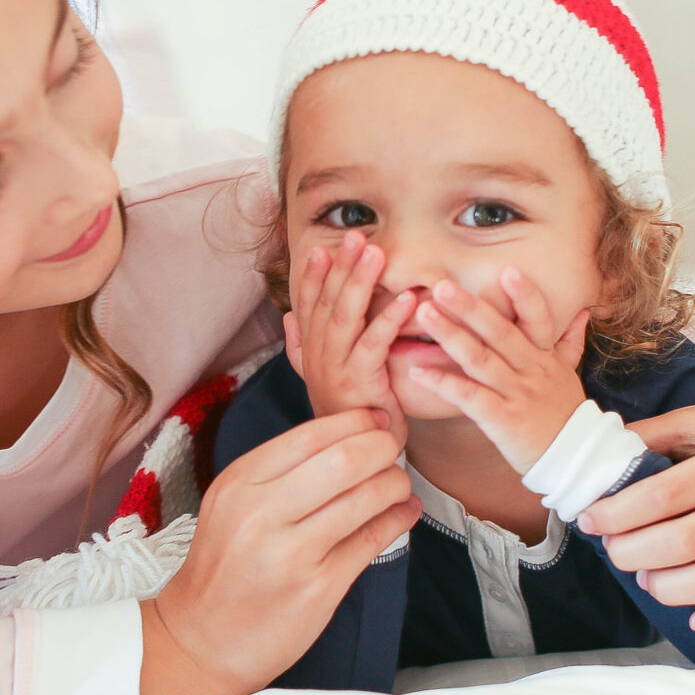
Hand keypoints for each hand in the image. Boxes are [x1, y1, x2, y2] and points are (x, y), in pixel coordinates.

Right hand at [140, 408, 419, 694]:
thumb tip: (346, 436)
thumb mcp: (232, 504)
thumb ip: (279, 471)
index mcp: (239, 483)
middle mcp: (261, 513)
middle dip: (382, 447)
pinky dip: (398, 519)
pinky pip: (372, 541)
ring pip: (365, 498)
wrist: (201, 639)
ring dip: (395, 483)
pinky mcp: (317, 589)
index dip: (354, 421)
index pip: (311, 434)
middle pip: (344, 460)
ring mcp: (290, 553)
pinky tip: (404, 512)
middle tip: (393, 449)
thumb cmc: (224, 567)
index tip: (375, 420)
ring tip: (398, 483)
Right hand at [285, 230, 415, 446]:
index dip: (313, 276)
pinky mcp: (360, 384)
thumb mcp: (321, 376)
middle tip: (355, 236)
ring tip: (376, 254)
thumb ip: (303, 345)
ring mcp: (335, 370)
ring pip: (344, 318)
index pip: (307, 306)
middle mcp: (317, 357)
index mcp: (311, 352)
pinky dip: (388, 319)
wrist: (356, 458)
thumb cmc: (347, 414)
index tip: (321, 248)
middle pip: (326, 303)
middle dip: (340, 267)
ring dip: (360, 283)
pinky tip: (406, 300)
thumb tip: (289, 316)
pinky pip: (374, 345)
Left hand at [403, 268, 591, 473]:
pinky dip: (443, 383)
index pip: (537, 319)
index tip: (507, 270)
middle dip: (470, 307)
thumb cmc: (564, 414)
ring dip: (450, 335)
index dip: (525, 295)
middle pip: (500, 333)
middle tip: (441, 285)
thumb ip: (570, 340)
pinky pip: (468, 397)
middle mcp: (531, 370)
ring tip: (425, 314)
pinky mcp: (501, 419)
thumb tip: (581, 310)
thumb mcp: (570, 374)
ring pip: (480, 359)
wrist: (575, 461)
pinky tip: (419, 371)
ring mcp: (516, 394)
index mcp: (545, 357)